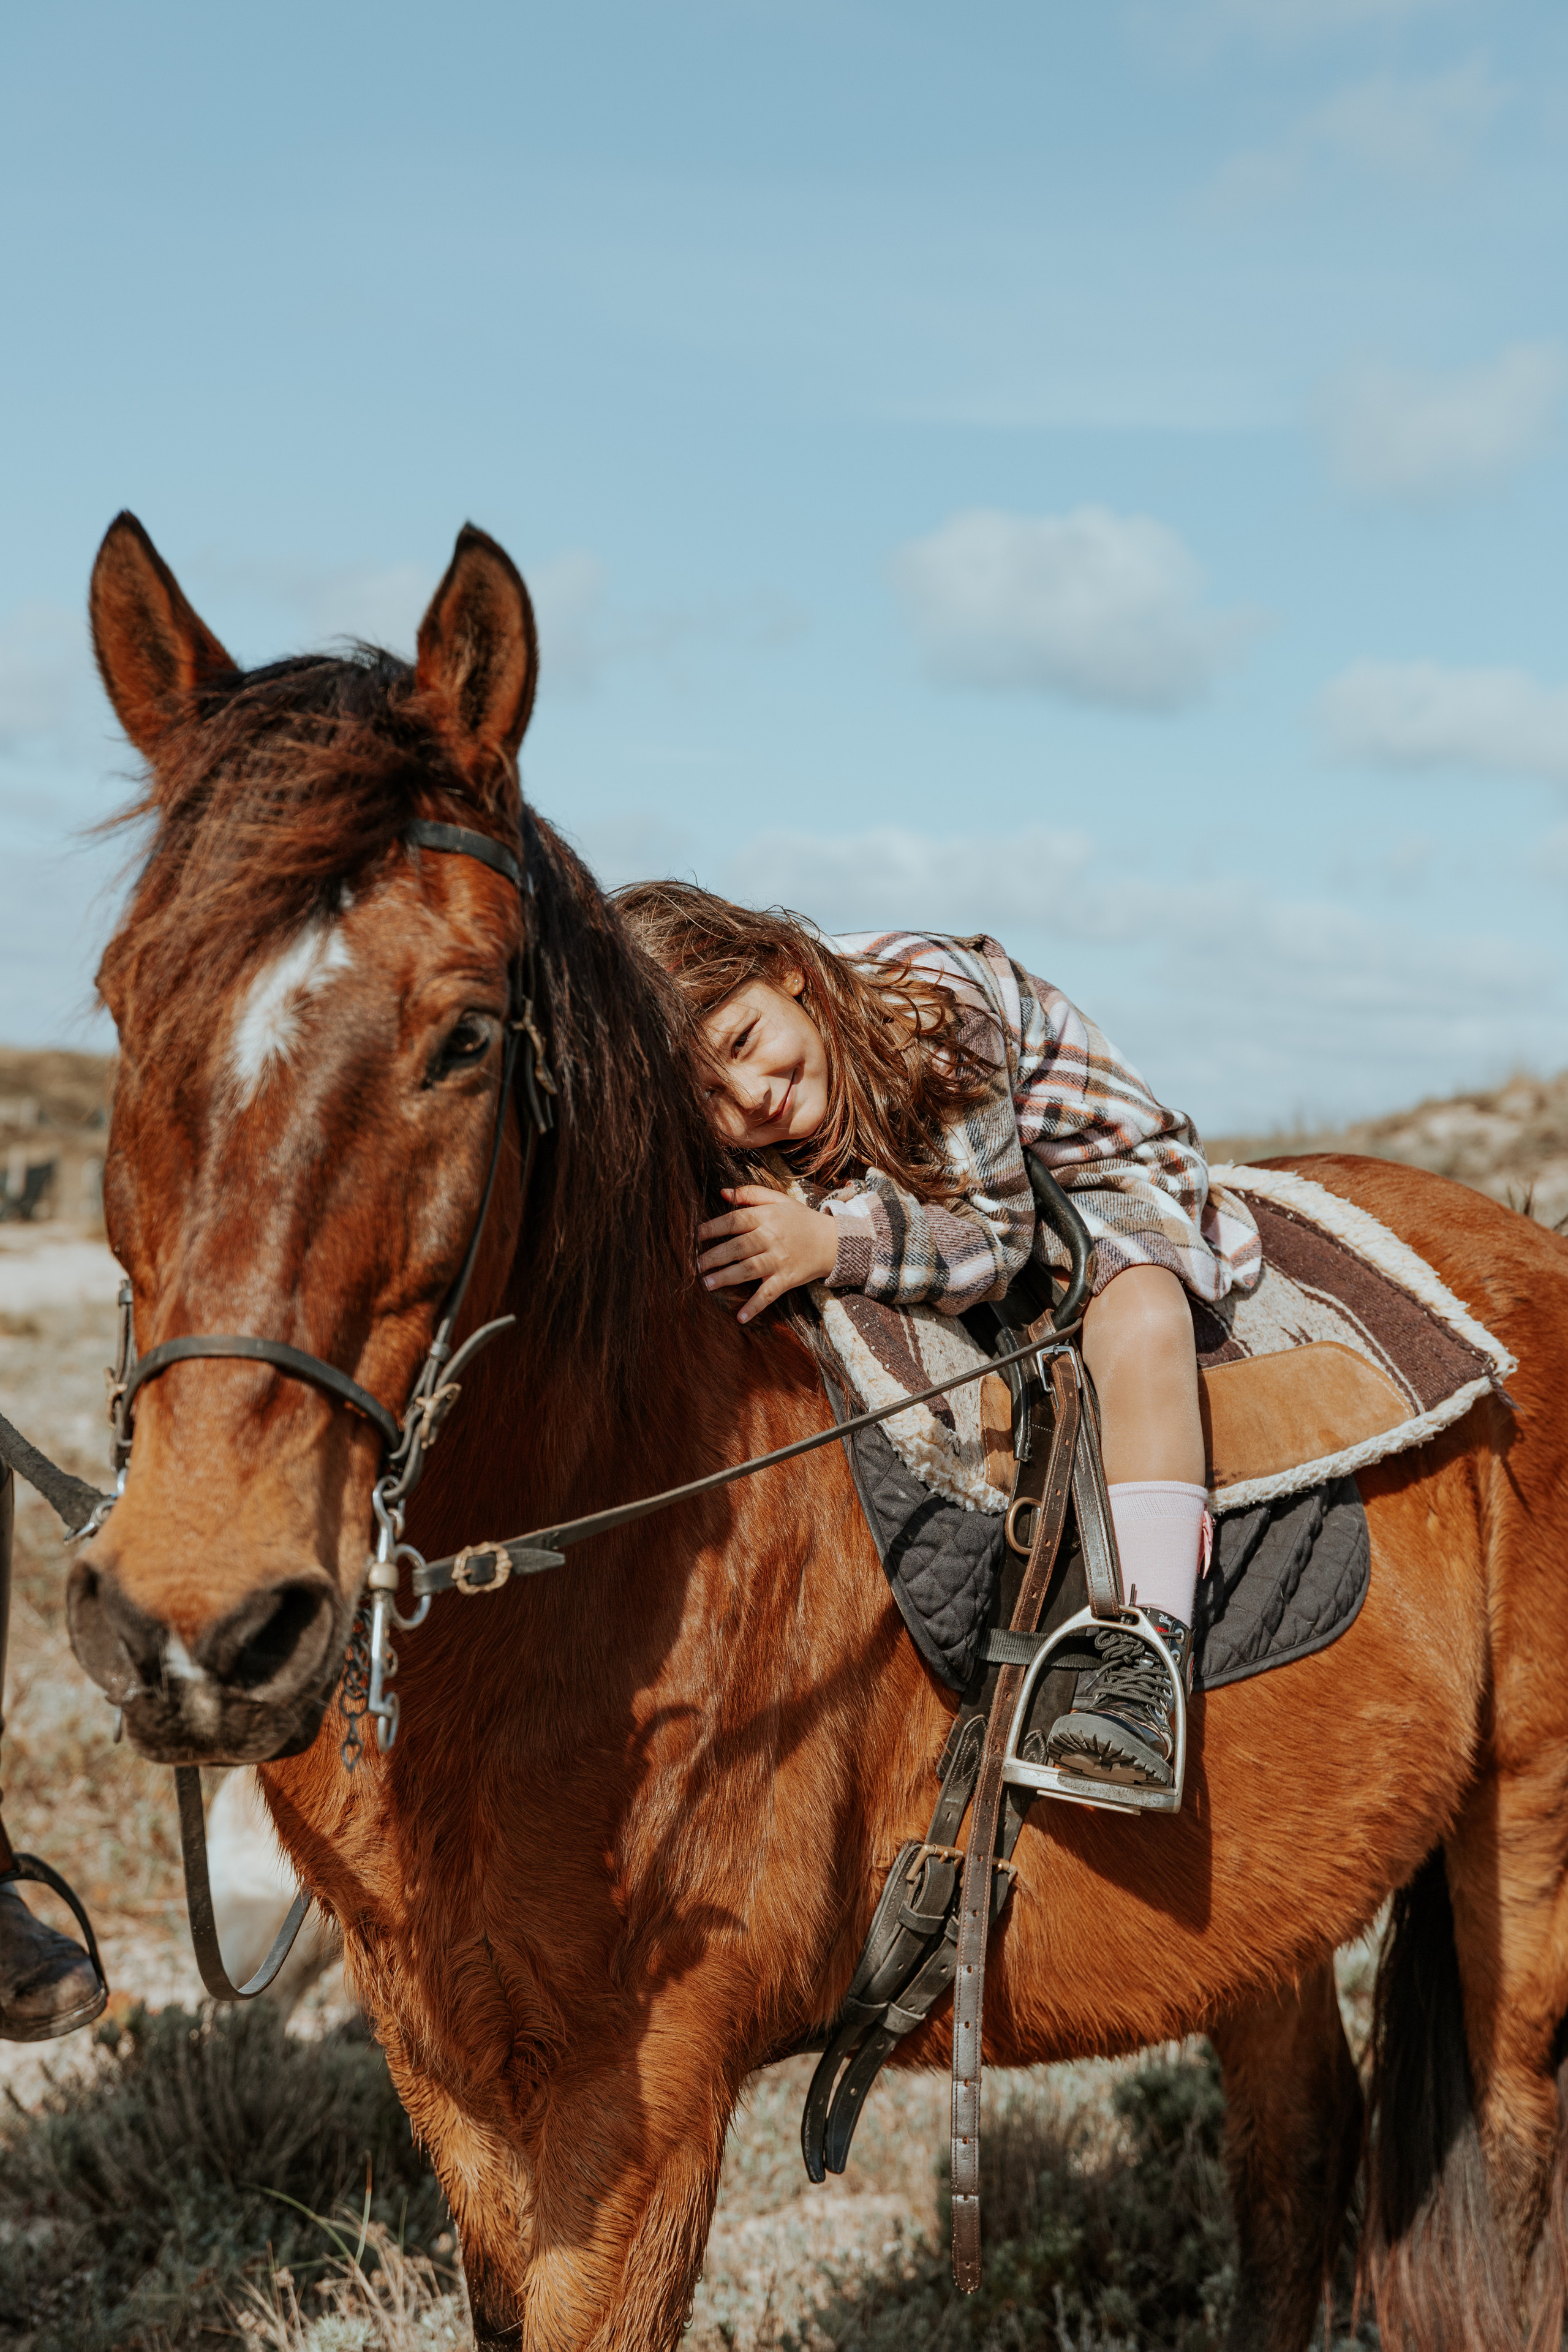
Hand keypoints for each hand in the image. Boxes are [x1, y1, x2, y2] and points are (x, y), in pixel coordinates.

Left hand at [697, 1186, 840, 1323]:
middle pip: (738, 1247)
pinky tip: (740, 1317)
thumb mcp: (779, 1200)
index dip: (714, 1228)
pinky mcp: (787, 1279)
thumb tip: (723, 1193)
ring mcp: (779, 1260)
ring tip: (706, 1283)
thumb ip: (751, 1194)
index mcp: (767, 1217)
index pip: (735, 1221)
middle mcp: (771, 1238)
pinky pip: (769, 1293)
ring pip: (748, 1269)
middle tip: (696, 1264)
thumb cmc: (800, 1220)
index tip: (696, 1235)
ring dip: (726, 1278)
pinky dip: (755, 1306)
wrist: (833, 1242)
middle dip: (714, 1256)